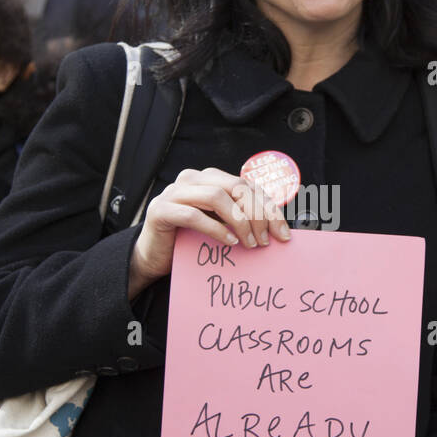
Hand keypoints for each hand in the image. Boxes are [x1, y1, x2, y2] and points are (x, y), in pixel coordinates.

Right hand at [128, 167, 290, 297]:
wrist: (153, 257)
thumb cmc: (190, 240)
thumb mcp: (220, 225)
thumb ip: (241, 218)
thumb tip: (278, 229)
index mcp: (210, 178)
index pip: (248, 186)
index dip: (269, 208)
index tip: (283, 234)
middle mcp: (192, 179)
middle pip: (236, 187)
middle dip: (257, 214)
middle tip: (265, 241)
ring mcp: (174, 192)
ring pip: (216, 196)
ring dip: (239, 221)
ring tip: (249, 243)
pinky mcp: (160, 209)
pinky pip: (193, 215)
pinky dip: (215, 228)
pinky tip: (228, 242)